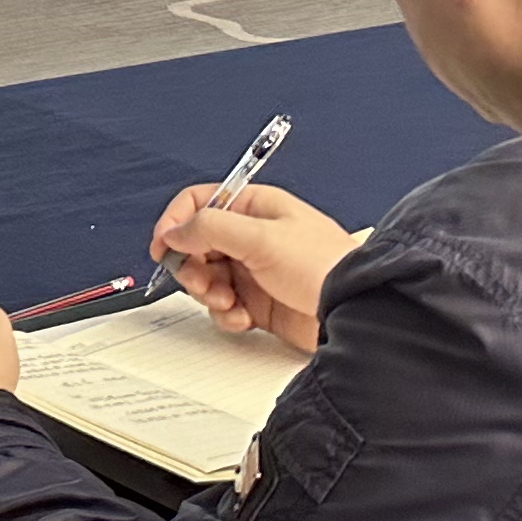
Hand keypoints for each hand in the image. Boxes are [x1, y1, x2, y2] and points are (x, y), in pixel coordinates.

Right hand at [152, 180, 357, 355]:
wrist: (357, 311)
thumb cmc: (325, 266)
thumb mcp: (262, 237)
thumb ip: (210, 228)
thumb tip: (174, 231)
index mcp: (254, 208)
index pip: (199, 203)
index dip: (176, 223)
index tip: (164, 247)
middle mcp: (252, 237)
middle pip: (196, 244)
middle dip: (192, 265)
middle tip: (200, 281)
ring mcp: (254, 271)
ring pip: (206, 278)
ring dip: (207, 292)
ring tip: (226, 301)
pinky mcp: (259, 303)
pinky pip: (224, 306)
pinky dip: (225, 314)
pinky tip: (241, 317)